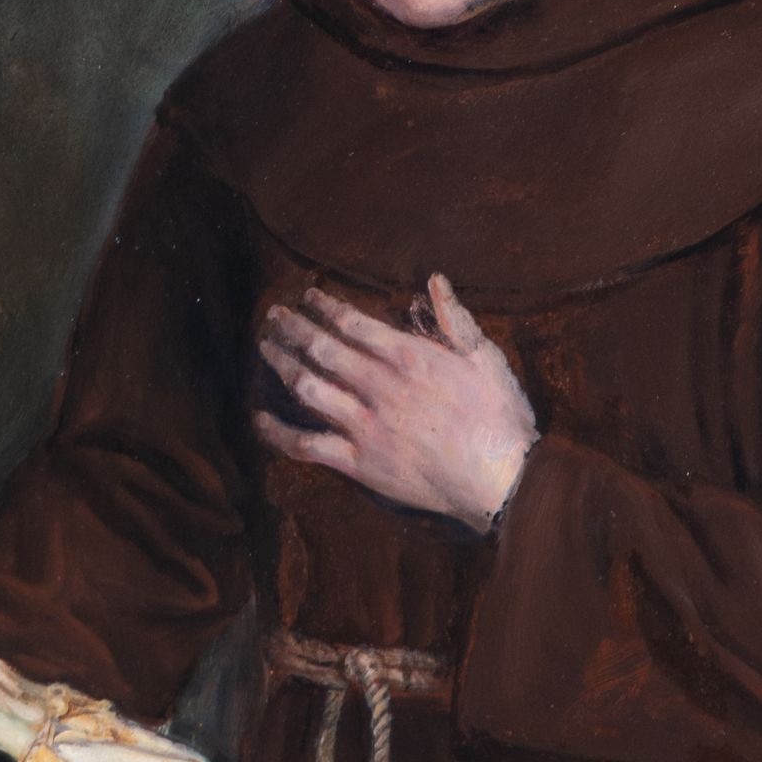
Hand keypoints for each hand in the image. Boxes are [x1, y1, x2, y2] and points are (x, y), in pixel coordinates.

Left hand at [258, 275, 535, 532]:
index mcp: (408, 358)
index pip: (351, 323)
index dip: (324, 306)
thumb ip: (456, 319)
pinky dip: (278, 432)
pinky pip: (307, 445)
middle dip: (293, 327)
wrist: (502, 480)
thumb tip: (435, 280)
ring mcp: (365, 426)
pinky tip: (260, 419)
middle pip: (321, 349)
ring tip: (266, 347)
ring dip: (282, 364)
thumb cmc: (500, 417)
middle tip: (274, 314)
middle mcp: (379, 387)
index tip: (308, 296)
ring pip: (308, 388)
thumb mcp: (486, 358)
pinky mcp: (359, 463)